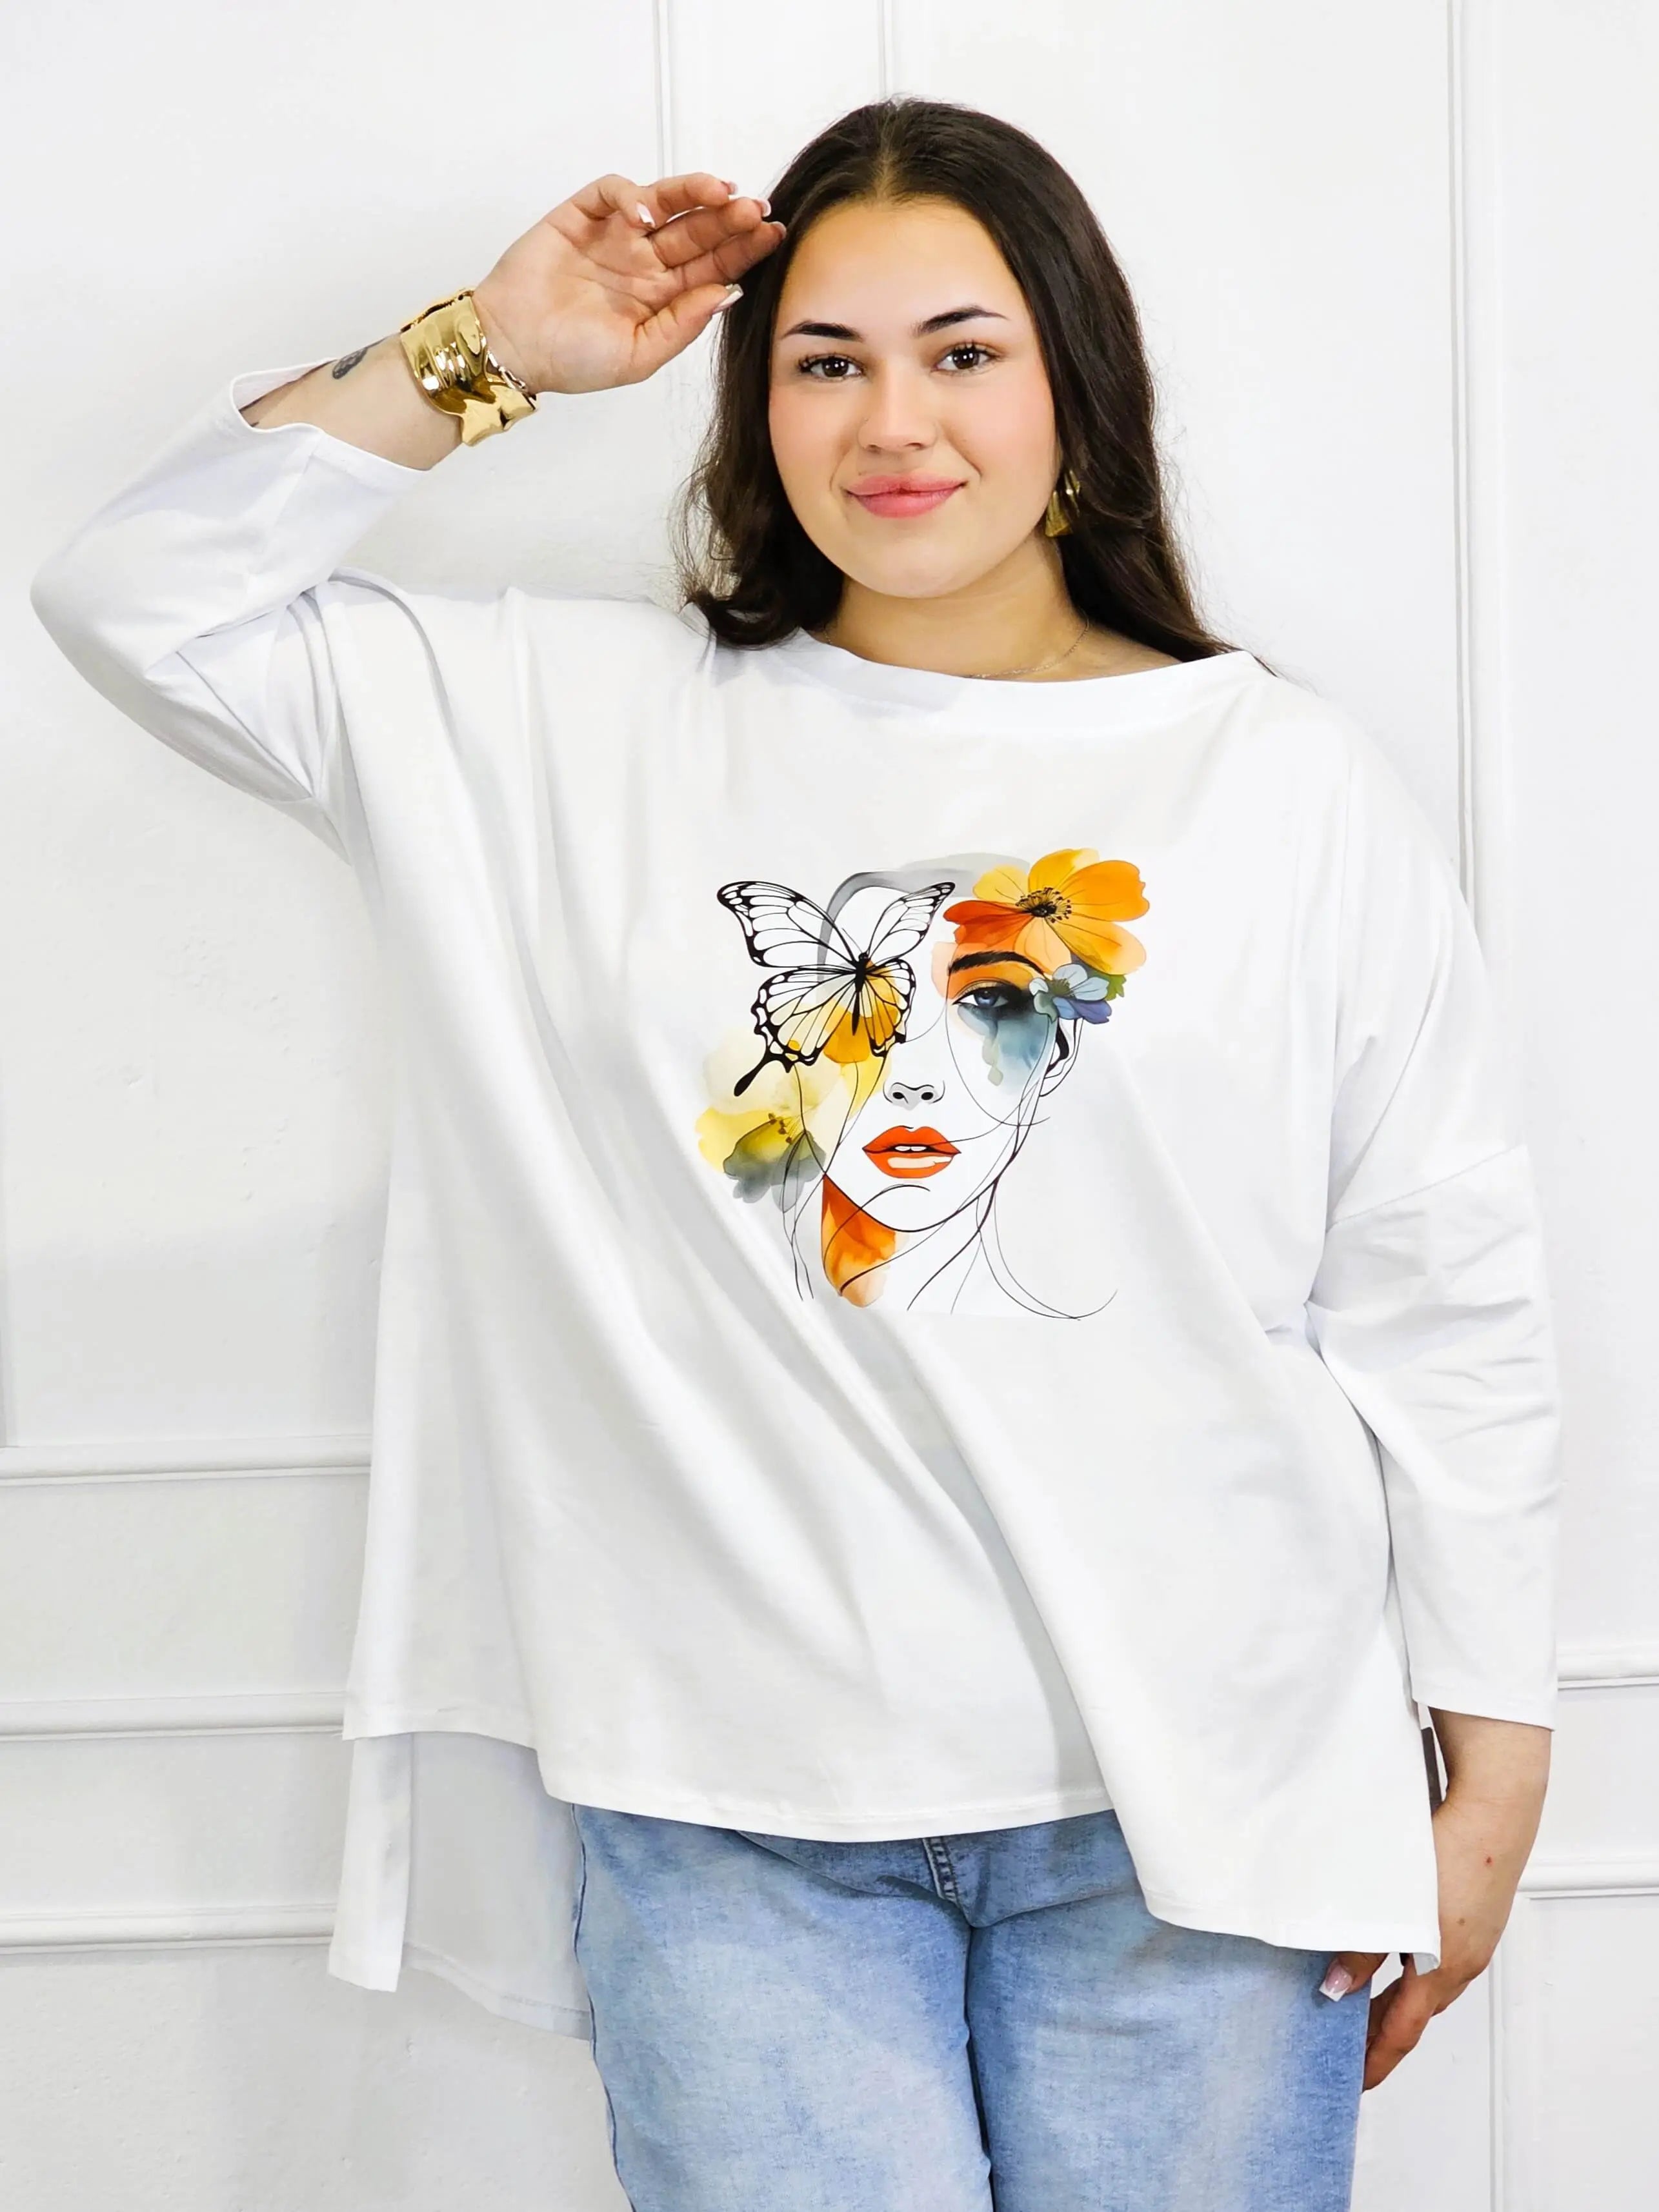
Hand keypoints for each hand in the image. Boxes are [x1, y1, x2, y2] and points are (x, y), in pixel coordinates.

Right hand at [471, 171, 786, 396]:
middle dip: (729, 218)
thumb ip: (683, 326)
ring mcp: (616, 235)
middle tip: (755, 210)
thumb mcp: (638, 356)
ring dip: (695, 193)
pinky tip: (646, 214)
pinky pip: (615, 191)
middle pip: (698, 230)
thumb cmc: (572, 360)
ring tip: (720, 193)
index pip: (713, 265)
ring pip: (666, 202)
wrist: (513, 347)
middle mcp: (645, 262)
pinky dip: (634, 195)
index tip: (772, 236)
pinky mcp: (583, 214)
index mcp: (663, 296)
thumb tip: (728, 294)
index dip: (743, 249)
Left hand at [1321, 1714, 1549, 2089]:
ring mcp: (1474, 1938)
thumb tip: (1334, 1989)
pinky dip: (1415, 1966)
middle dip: (1383, 2031)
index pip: (1402, 2031)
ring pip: (1430, 1982)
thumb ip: (1361, 1949)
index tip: (1355, 2081)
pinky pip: (1441, 1955)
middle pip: (1416, 2011)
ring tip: (1363, 1997)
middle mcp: (1463, 1960)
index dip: (1376, 2059)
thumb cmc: (1449, 1849)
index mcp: (1443, 1966)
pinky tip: (1398, 1948)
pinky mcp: (1476, 1914)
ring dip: (1398, 1996)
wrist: (1496, 1808)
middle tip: (1349, 2043)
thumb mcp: (1395, 1906)